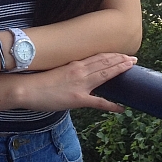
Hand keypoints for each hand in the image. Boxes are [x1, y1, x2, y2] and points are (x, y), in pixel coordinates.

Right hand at [19, 53, 136, 112]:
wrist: (27, 88)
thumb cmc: (38, 80)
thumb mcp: (56, 70)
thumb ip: (70, 71)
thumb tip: (77, 72)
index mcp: (75, 64)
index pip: (98, 57)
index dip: (112, 55)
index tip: (122, 53)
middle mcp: (80, 71)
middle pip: (105, 63)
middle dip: (121, 60)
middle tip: (134, 59)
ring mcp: (81, 84)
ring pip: (105, 75)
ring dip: (120, 71)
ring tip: (131, 68)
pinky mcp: (78, 99)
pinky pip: (99, 102)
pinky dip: (112, 105)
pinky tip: (122, 108)